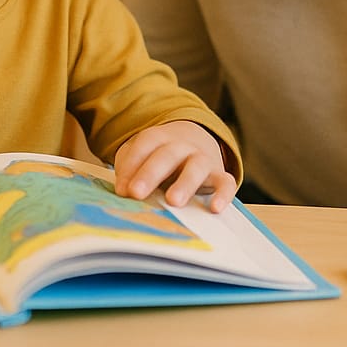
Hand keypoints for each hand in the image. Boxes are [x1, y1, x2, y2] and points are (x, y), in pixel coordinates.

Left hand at [113, 121, 236, 211]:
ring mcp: (203, 159)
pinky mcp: (220, 175)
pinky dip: (223, 195)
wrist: (197, 143)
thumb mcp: (142, 157)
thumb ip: (129, 171)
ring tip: (173, 201)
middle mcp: (183, 145)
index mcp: (160, 138)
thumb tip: (121, 192)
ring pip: (196, 167)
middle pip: (167, 155)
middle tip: (136, 193)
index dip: (132, 165)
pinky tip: (214, 208)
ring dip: (184, 183)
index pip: (145, 144)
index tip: (121, 189)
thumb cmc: (160, 158)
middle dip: (150, 173)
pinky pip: (226, 183)